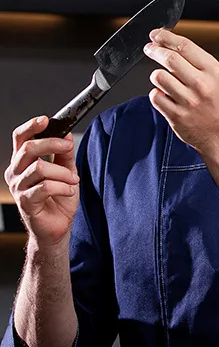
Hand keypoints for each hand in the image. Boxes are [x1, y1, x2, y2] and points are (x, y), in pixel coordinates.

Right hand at [4, 116, 79, 246]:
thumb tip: (66, 134)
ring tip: (73, 180)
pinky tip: (69, 191)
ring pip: (39, 167)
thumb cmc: (59, 200)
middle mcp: (16, 173)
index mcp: (23, 163)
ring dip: (62, 172)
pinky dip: (62, 187)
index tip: (47, 120)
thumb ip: (65, 155)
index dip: (31, 127)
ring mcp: (19, 188)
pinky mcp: (25, 202)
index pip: (20, 138)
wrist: (58, 227)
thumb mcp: (66, 172)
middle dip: (52, 144)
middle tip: (68, 147)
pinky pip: (45, 187)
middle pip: (28, 148)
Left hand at [144, 29, 218, 151]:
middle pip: (169, 58)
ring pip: (158, 76)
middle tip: (149, 49)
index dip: (165, 37)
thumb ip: (195, 62)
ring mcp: (188, 102)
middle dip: (154, 50)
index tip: (156, 34)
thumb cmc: (217, 105)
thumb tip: (168, 44)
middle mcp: (201, 85)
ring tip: (164, 80)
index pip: (184, 46)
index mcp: (213, 72)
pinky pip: (155, 96)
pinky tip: (167, 97)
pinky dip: (157, 95)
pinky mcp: (176, 116)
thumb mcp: (216, 78)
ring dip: (157, 76)